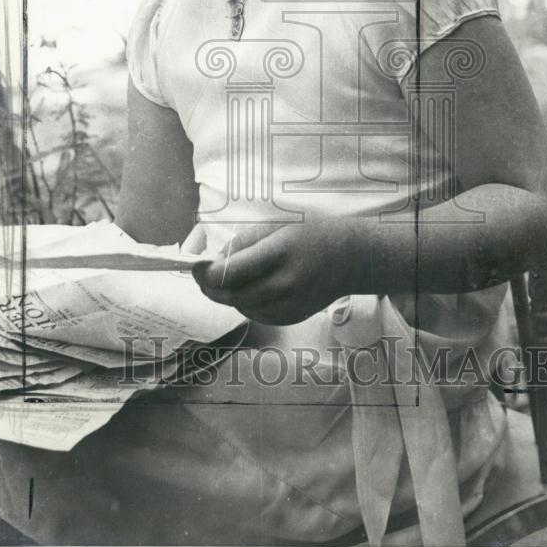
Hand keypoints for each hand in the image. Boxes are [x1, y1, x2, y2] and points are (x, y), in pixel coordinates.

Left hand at [190, 221, 347, 324]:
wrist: (351, 259)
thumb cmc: (312, 235)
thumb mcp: (276, 228)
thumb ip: (243, 245)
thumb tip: (215, 262)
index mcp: (279, 253)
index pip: (232, 272)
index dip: (206, 273)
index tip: (194, 265)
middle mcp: (285, 283)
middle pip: (232, 296)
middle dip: (209, 287)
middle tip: (199, 274)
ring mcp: (290, 305)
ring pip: (241, 308)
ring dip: (226, 296)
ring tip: (228, 278)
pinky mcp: (292, 318)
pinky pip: (257, 315)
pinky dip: (245, 304)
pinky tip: (250, 288)